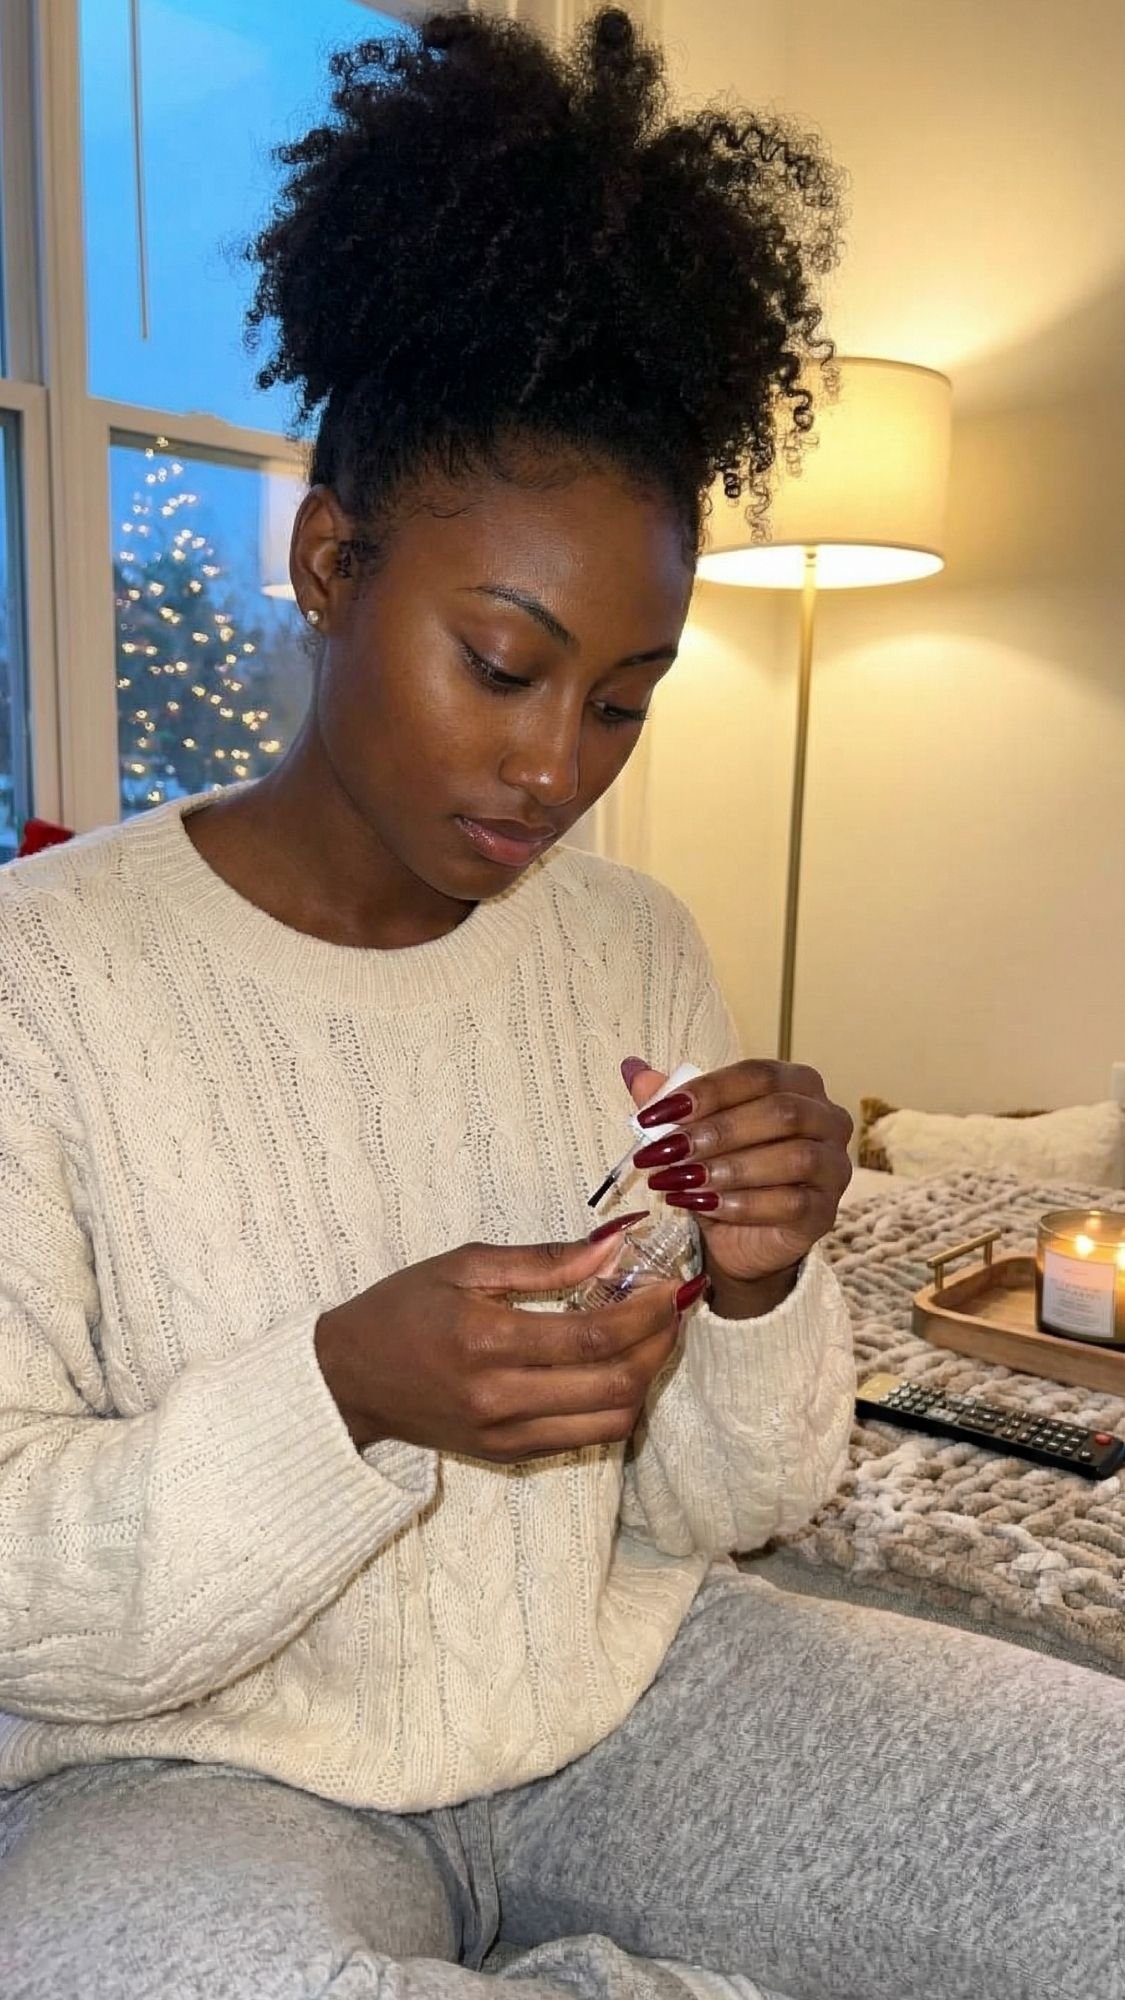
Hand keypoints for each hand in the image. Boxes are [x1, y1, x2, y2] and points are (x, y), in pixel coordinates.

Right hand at [315, 1228, 700, 1461]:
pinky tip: (617, 1367)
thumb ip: (544, 1260)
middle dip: (659, 1345)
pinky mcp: (508, 1455)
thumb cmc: (402, 1310)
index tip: (673, 1286)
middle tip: (675, 1310)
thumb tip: (614, 1246)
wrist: (347, 1380)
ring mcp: (506, 1434)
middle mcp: (501, 1397)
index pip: (594, 1336)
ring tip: (653, 1339)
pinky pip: (585, 1437)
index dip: (647, 1313)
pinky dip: (615, 1405)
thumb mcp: (464, 1265)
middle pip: (614, 1384)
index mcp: (487, 1340)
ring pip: (610, 1421)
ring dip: (645, 1380)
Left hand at [626, 1059, 852, 1306]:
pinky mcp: (826, 1212)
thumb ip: (670, 1102)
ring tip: (678, 1181)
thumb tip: (633, 1069)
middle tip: (664, 1152)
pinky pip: (791, 1204)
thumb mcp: (692, 1133)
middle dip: (715, 1131)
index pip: (757, 1075)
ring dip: (727, 1169)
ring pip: (791, 1158)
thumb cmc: (724, 1170)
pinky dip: (741, 1204)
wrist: (741, 1236)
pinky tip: (701, 1206)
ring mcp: (834, 1167)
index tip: (654, 1115)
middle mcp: (828, 1120)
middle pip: (780, 1112)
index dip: (706, 1092)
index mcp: (799, 1085)